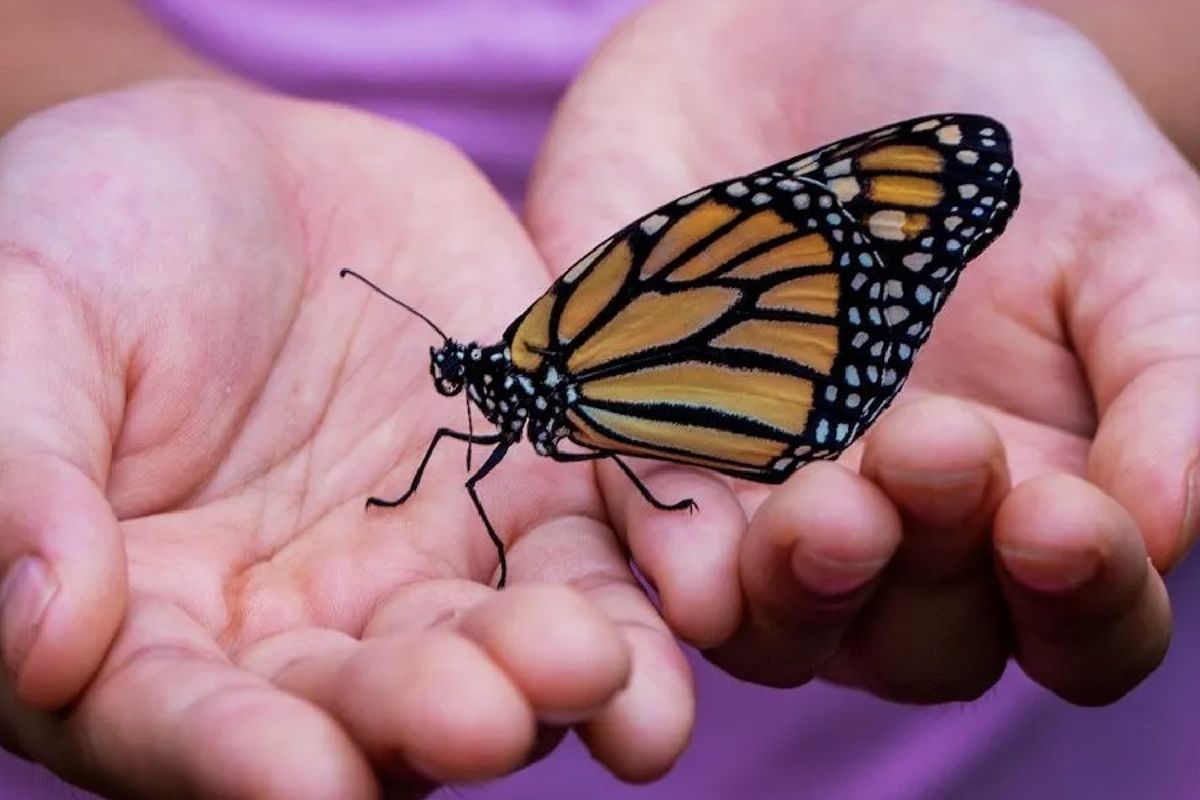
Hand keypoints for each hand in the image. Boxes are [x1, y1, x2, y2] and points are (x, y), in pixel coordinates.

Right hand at [0, 81, 692, 797]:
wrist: (238, 167)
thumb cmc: (91, 238)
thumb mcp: (25, 323)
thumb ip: (23, 477)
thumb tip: (39, 640)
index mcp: (150, 623)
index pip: (183, 723)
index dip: (237, 758)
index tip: (303, 779)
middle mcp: (301, 627)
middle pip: (367, 709)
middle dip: (427, 716)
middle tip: (486, 714)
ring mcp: (429, 564)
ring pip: (500, 650)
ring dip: (557, 676)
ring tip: (603, 670)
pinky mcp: (532, 490)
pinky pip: (597, 549)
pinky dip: (643, 580)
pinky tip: (688, 600)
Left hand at [525, 0, 1195, 703]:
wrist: (804, 33)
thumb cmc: (990, 128)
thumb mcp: (1123, 226)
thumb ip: (1167, 369)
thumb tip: (1162, 525)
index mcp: (1032, 495)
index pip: (1081, 620)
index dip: (1082, 599)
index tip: (1059, 518)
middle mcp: (898, 533)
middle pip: (921, 643)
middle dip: (929, 574)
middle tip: (928, 448)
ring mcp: (765, 509)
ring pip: (782, 627)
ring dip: (803, 593)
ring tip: (824, 510)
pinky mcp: (648, 457)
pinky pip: (653, 544)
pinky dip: (673, 559)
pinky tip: (693, 556)